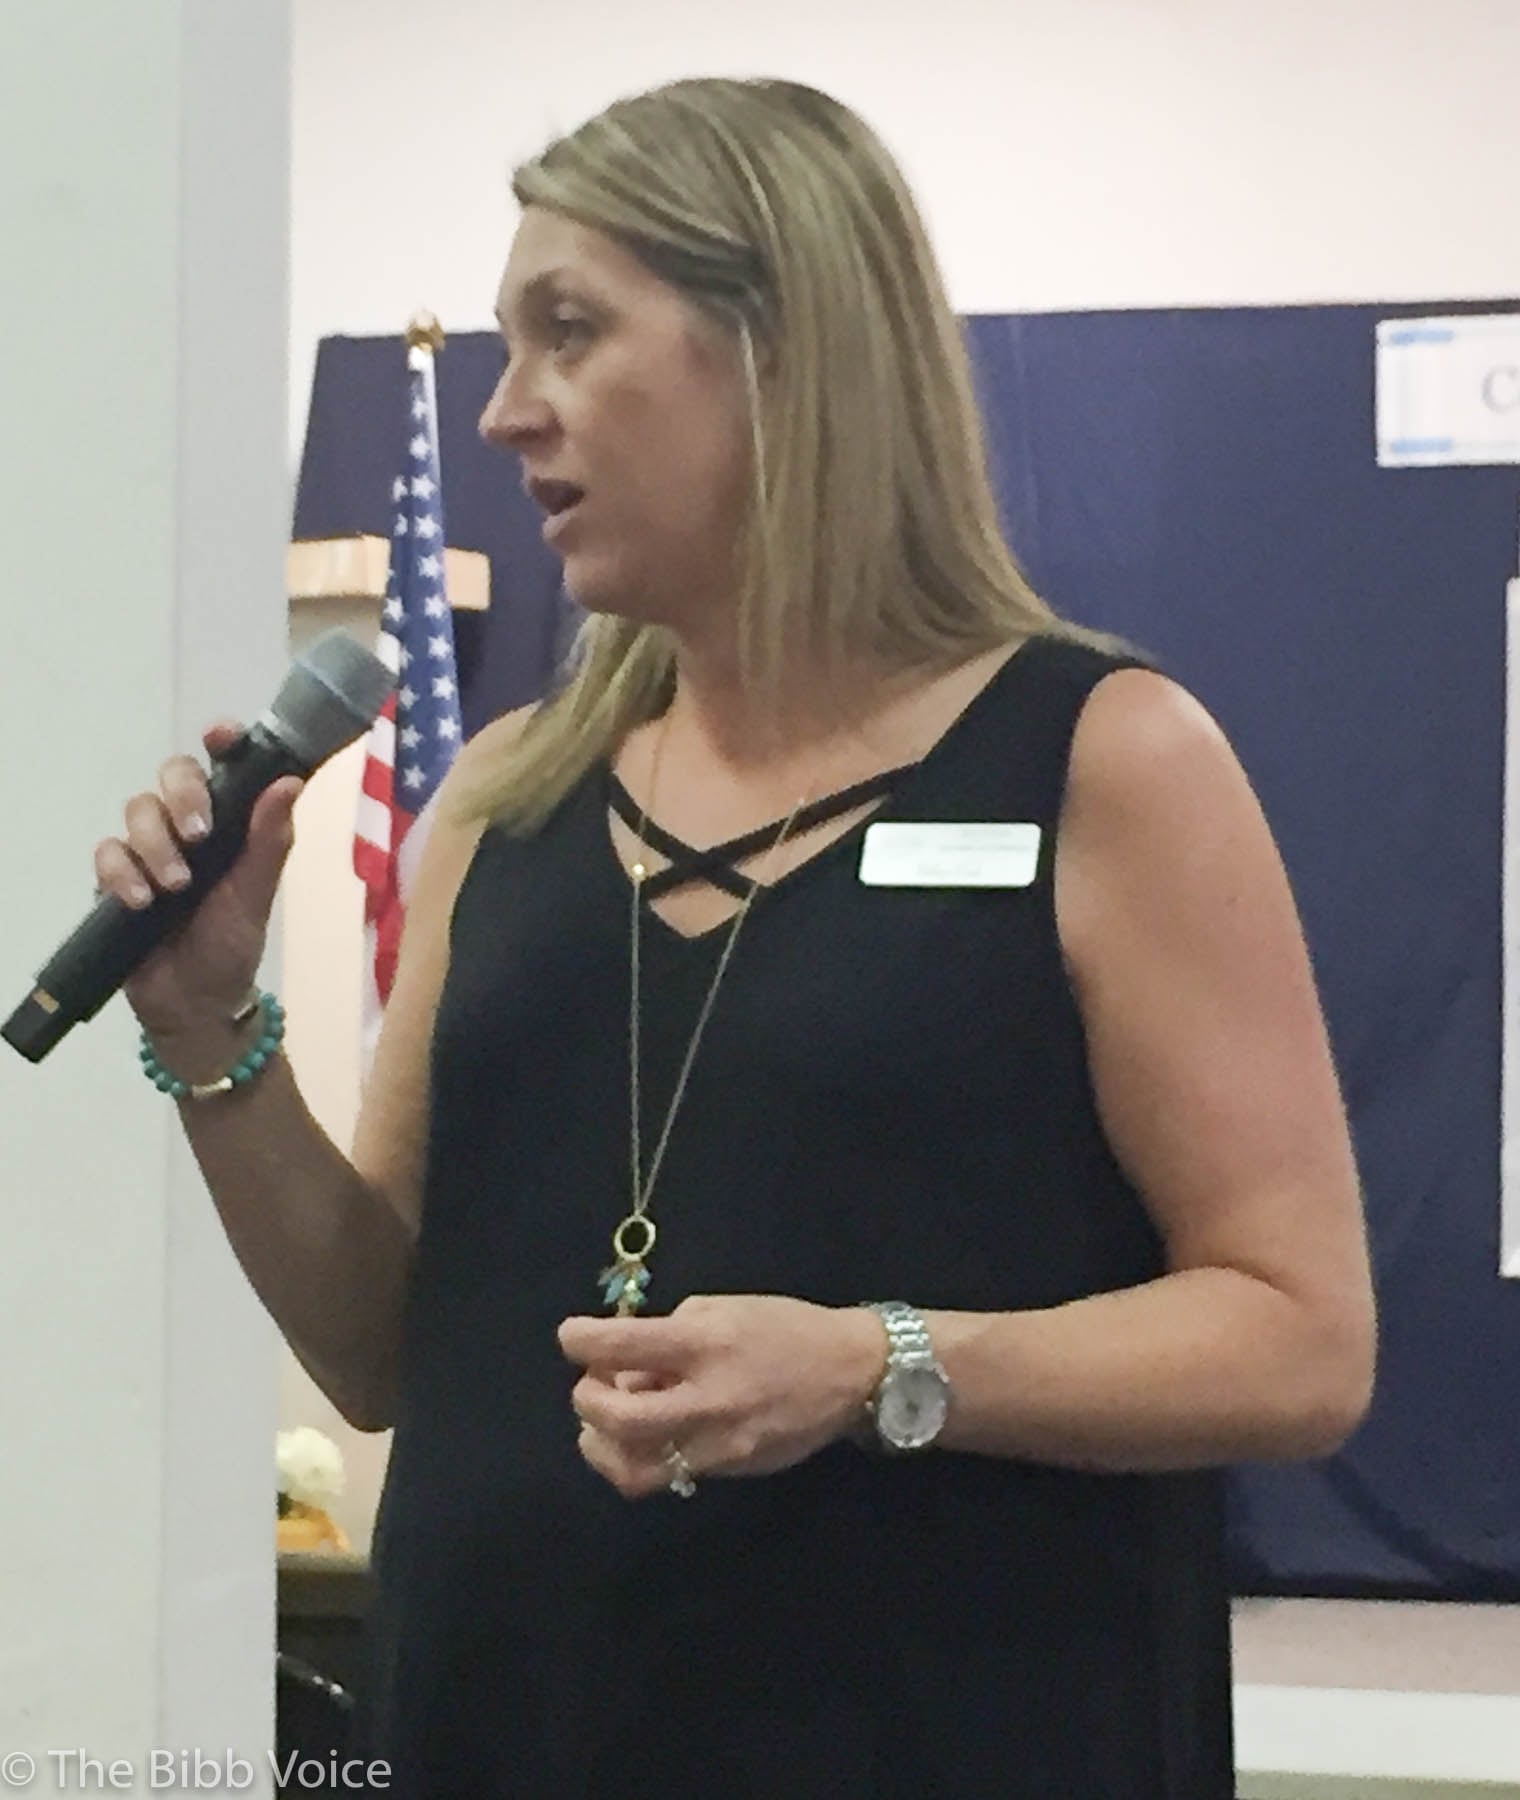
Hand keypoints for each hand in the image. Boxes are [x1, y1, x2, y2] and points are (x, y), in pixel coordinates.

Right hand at [94, 721, 303, 1035]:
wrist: (195, 1003)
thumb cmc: (232, 943)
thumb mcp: (256, 893)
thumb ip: (270, 840)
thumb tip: (289, 780)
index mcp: (232, 822)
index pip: (225, 765)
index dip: (223, 740)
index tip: (219, 734)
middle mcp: (189, 825)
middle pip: (173, 773)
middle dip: (184, 796)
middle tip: (200, 833)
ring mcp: (150, 848)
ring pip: (138, 809)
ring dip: (156, 843)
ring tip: (176, 886)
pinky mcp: (116, 876)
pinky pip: (107, 851)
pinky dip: (123, 872)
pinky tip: (142, 901)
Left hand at [558, 1294, 885, 1499]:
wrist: (850, 1373)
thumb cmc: (785, 1327)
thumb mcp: (725, 1308)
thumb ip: (671, 1333)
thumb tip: (627, 1364)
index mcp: (706, 1342)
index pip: (621, 1345)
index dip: (580, 1340)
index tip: (571, 1337)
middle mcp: (709, 1397)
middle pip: (618, 1419)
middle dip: (586, 1401)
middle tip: (592, 1386)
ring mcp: (719, 1443)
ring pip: (635, 1468)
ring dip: (603, 1446)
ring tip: (606, 1423)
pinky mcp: (728, 1470)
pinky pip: (669, 1475)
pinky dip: (643, 1456)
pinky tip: (649, 1433)